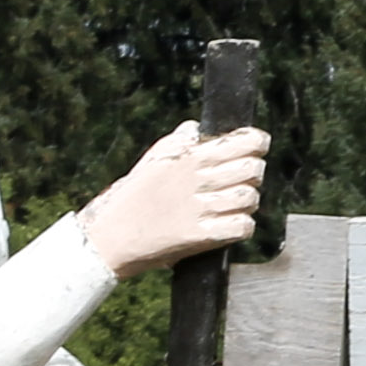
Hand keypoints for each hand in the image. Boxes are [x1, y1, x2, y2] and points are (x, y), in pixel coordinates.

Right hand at [79, 116, 268, 275]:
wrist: (109, 238)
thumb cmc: (130, 198)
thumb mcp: (151, 162)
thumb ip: (177, 143)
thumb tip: (195, 128)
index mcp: (188, 158)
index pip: (243, 142)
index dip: (256, 142)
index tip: (257, 146)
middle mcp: (197, 180)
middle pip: (252, 169)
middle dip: (253, 173)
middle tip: (240, 179)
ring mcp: (200, 208)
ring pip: (250, 198)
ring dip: (246, 202)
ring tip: (231, 204)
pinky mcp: (200, 236)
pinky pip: (243, 226)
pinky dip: (242, 226)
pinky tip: (229, 224)